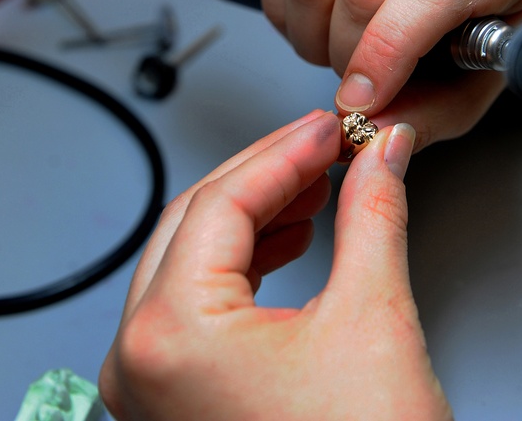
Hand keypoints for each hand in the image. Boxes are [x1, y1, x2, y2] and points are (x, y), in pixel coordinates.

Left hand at [99, 110, 451, 420]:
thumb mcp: (373, 319)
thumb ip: (372, 215)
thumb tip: (381, 156)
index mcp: (170, 337)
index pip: (222, 202)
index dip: (286, 152)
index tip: (330, 128)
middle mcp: (140, 363)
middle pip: (196, 222)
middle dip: (267, 176)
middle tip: (326, 147)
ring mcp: (150, 385)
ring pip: (192, 258)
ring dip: (256, 214)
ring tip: (317, 185)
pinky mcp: (174, 399)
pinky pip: (197, 303)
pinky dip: (245, 262)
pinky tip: (289, 236)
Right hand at [260, 0, 521, 146]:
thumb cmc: (484, 25)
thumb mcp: (476, 87)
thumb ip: (427, 115)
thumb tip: (365, 123)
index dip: (387, 46)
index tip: (360, 99)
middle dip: (341, 52)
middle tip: (354, 81)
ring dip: (306, 29)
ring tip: (335, 47)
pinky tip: (312, 16)